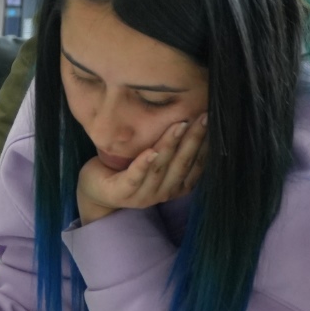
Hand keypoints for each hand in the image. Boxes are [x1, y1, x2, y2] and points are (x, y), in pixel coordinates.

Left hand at [76, 114, 206, 224]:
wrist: (96, 189)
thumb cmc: (130, 168)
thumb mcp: (157, 159)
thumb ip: (174, 147)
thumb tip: (192, 114)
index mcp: (177, 186)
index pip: (196, 164)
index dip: (206, 144)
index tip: (212, 121)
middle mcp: (164, 193)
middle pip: (182, 164)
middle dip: (194, 139)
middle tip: (203, 117)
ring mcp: (143, 195)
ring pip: (160, 168)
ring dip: (171, 145)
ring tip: (180, 124)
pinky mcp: (122, 193)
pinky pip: (135, 177)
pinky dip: (144, 164)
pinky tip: (151, 151)